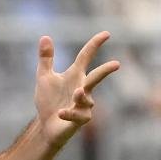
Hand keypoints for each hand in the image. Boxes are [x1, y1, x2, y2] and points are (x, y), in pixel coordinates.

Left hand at [34, 31, 119, 149]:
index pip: (86, 57)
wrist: (46, 125)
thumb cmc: (49, 100)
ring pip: (88, 98)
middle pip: (95, 77)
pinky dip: (69, 113)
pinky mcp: (79, 119)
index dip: (95, 45)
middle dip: (105, 71)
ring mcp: (83, 105)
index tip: (106, 34)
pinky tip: (61, 112)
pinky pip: (78, 116)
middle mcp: (83, 88)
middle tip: (117, 64)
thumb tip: (45, 37)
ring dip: (82, 96)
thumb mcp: (44, 77)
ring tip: (78, 92)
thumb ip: (46, 59)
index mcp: (75, 75)